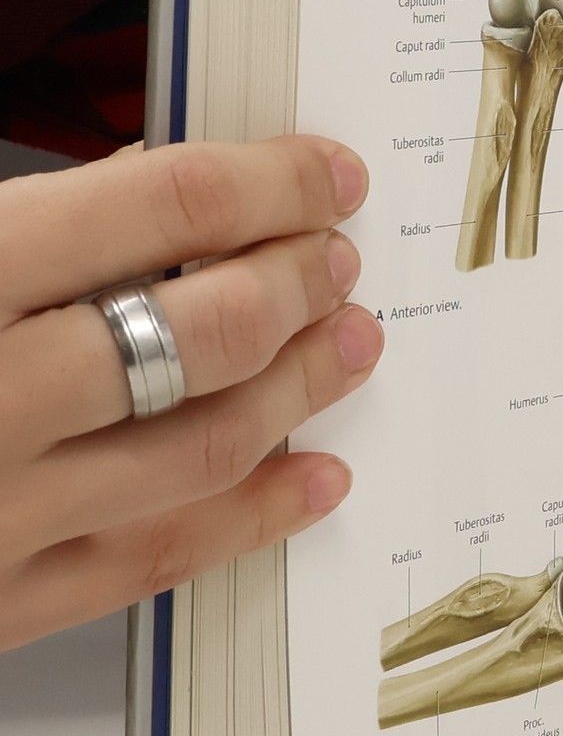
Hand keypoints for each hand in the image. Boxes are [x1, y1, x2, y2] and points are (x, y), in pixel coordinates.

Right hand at [0, 136, 382, 650]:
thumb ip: (9, 220)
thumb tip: (138, 186)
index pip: (160, 209)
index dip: (270, 181)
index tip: (327, 172)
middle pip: (210, 327)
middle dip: (302, 281)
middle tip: (344, 256)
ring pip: (207, 444)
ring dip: (305, 387)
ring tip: (355, 342)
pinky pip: (153, 562)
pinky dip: (254, 518)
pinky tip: (315, 478)